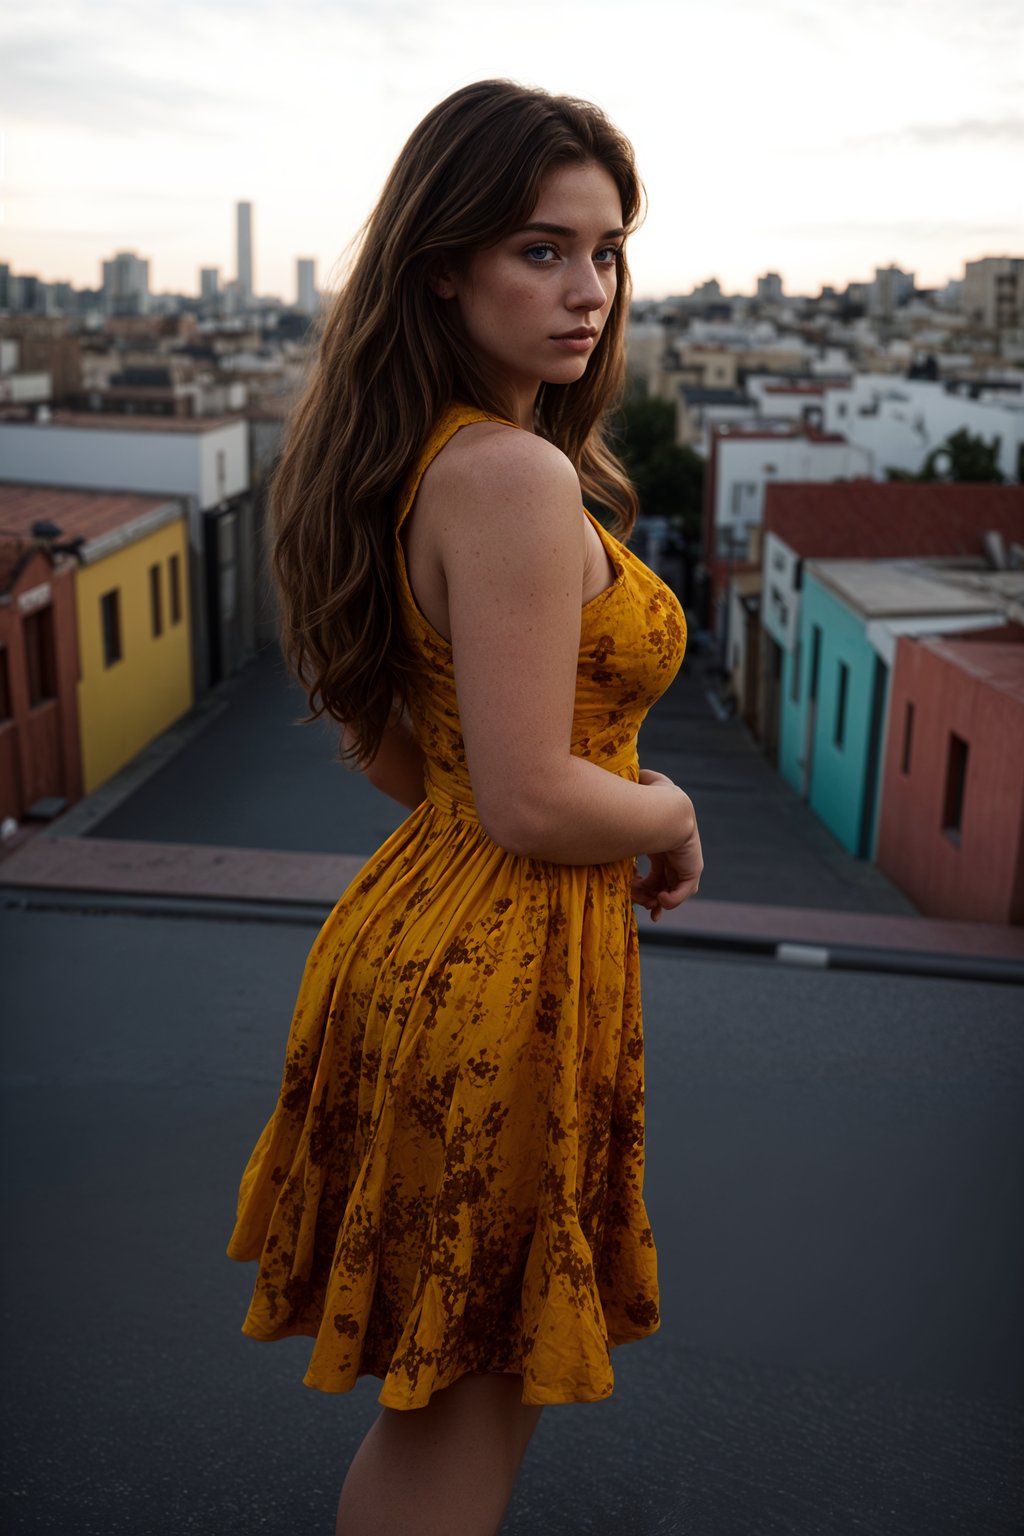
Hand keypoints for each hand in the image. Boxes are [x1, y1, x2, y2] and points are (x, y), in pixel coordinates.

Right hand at [631, 770, 702, 921]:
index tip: (630, 890)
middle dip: (648, 895)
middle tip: (636, 900)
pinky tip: (659, 899)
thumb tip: (628, 775)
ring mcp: (686, 861)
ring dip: (655, 899)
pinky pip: (684, 892)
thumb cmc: (648, 798)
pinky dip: (672, 900)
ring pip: (672, 889)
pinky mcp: (693, 869)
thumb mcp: (640, 786)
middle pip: (663, 882)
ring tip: (645, 902)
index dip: (644, 883)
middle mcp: (675, 852)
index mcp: (664, 841)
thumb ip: (635, 781)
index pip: (657, 869)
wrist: (665, 811)